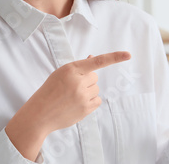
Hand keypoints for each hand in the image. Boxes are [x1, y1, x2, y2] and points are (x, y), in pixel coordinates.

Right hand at [5, 51, 130, 159]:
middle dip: (87, 80)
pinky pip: (97, 100)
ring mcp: (82, 96)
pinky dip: (90, 101)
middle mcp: (78, 81)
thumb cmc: (49, 91)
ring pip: (96, 88)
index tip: (128, 54)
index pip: (97, 61)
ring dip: (88, 91)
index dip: (115, 57)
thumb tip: (93, 58)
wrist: (40, 113)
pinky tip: (77, 103)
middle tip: (72, 87)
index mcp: (70, 69)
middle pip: (95, 77)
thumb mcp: (60, 73)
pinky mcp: (85, 109)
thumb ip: (78, 67)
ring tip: (72, 96)